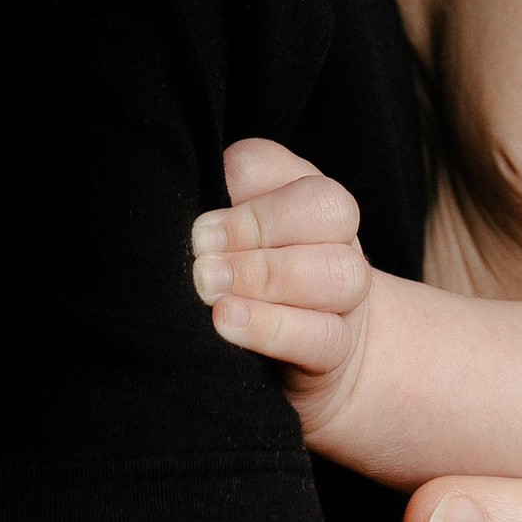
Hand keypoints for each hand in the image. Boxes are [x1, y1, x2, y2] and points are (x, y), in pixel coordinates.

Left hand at [191, 139, 373, 433]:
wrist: (305, 356)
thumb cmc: (247, 286)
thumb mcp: (229, 243)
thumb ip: (214, 215)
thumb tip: (175, 205)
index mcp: (301, 193)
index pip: (279, 165)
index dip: (243, 183)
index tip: (200, 219)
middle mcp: (335, 235)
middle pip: (327, 207)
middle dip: (258, 225)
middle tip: (202, 250)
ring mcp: (345, 293)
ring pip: (338, 271)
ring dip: (266, 275)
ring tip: (210, 287)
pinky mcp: (339, 349)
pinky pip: (322, 335)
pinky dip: (271, 326)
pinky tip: (226, 320)